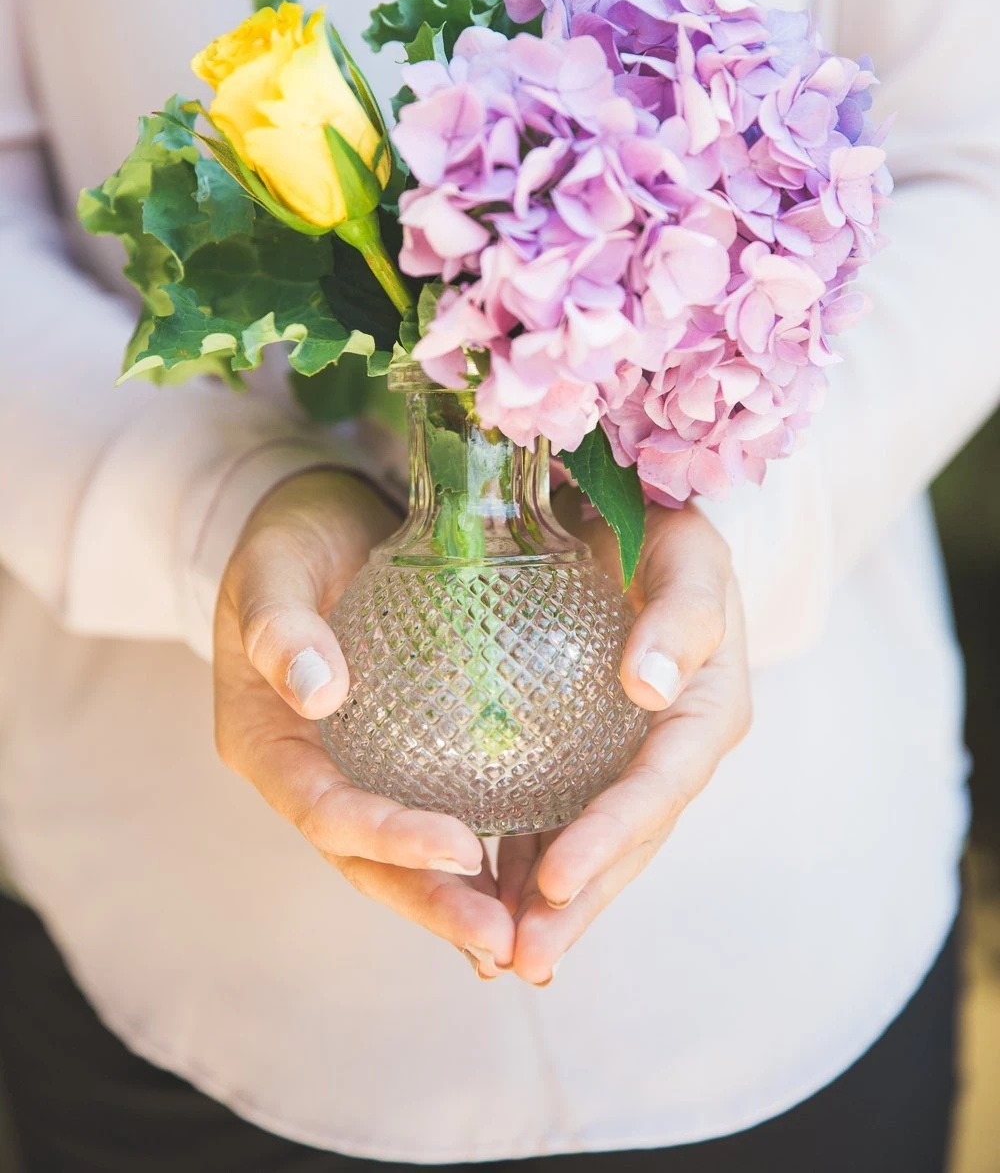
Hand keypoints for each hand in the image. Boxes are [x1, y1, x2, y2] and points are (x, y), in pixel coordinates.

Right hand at [213, 470, 514, 977]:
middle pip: (364, 859)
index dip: (388, 836)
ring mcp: (353, 771)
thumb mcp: (272, 566)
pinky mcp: (398, 756)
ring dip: (459, 900)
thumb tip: (318, 692)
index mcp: (265, 740)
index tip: (462, 847)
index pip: (323, 809)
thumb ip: (281, 626)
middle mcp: (307, 772)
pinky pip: (437, 812)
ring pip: (402, 855)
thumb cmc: (289, 540)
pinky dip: (480, 855)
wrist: (321, 523)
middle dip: (431, 903)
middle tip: (502, 943)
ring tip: (525, 942)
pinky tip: (532, 883)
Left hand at [497, 495, 750, 985]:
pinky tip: (489, 899)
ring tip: (502, 957)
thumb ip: (680, 613)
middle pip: (629, 839)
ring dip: (553, 902)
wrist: (635, 512)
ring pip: (595, 842)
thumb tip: (650, 687)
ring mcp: (631, 755)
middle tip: (523, 957)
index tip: (556, 879)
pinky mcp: (591, 751)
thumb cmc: (664, 524)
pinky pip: (563, 815)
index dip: (611, 836)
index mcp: (706, 707)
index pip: (659, 786)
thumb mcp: (687, 550)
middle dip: (580, 902)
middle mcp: (672, 746)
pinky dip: (529, 861)